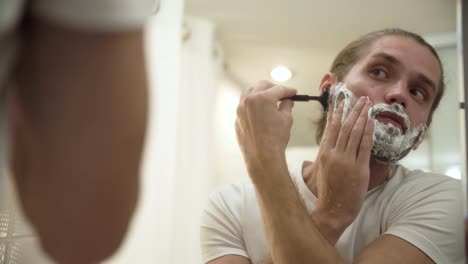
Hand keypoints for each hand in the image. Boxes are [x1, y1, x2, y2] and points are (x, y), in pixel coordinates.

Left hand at [235, 80, 296, 183]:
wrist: (262, 157)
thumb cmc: (275, 139)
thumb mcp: (286, 119)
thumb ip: (287, 106)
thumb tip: (287, 101)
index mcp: (262, 98)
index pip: (278, 89)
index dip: (288, 91)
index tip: (293, 93)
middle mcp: (248, 100)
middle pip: (262, 86)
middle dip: (273, 88)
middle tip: (282, 93)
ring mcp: (240, 109)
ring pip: (249, 92)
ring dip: (260, 92)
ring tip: (269, 98)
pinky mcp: (237, 118)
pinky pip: (244, 105)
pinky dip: (253, 104)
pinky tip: (260, 110)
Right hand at [313, 95, 373, 233]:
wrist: (333, 209)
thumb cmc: (328, 190)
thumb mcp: (323, 168)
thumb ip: (327, 152)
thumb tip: (331, 139)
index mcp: (324, 153)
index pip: (331, 127)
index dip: (337, 112)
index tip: (342, 100)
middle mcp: (334, 154)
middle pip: (344, 126)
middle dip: (353, 110)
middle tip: (360, 97)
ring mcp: (346, 161)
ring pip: (354, 133)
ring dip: (361, 116)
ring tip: (367, 105)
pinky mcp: (358, 169)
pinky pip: (364, 146)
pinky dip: (367, 132)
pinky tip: (371, 121)